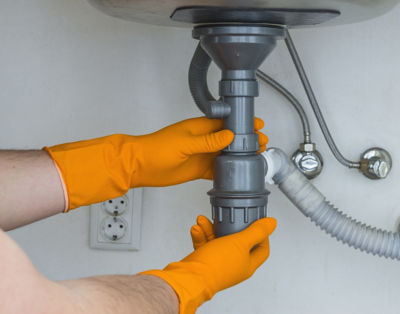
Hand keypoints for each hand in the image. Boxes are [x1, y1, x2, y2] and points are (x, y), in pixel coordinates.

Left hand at [131, 116, 267, 185]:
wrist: (141, 166)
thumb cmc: (156, 149)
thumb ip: (208, 141)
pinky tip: (237, 173)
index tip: (256, 125)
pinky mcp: (198, 169)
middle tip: (261, 143)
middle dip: (246, 140)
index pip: (226, 123)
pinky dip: (228, 171)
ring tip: (256, 157)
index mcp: (199, 128)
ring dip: (239, 155)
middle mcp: (203, 140)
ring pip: (225, 154)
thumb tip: (229, 136)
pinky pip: (217, 169)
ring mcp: (201, 154)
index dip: (242, 124)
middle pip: (229, 139)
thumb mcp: (184, 143)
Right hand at [141, 215, 276, 313]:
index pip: (262, 248)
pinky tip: (197, 228)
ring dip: (210, 228)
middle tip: (228, 216)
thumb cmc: (215, 266)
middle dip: (229, 226)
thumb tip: (272, 223)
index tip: (256, 222)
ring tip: (204, 220)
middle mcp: (234, 265)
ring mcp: (218, 264)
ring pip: (218, 241)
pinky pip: (204, 244)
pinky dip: (201, 235)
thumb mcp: (240, 242)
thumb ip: (256, 231)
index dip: (262, 234)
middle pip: (237, 242)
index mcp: (247, 264)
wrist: (189, 278)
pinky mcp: (204, 262)